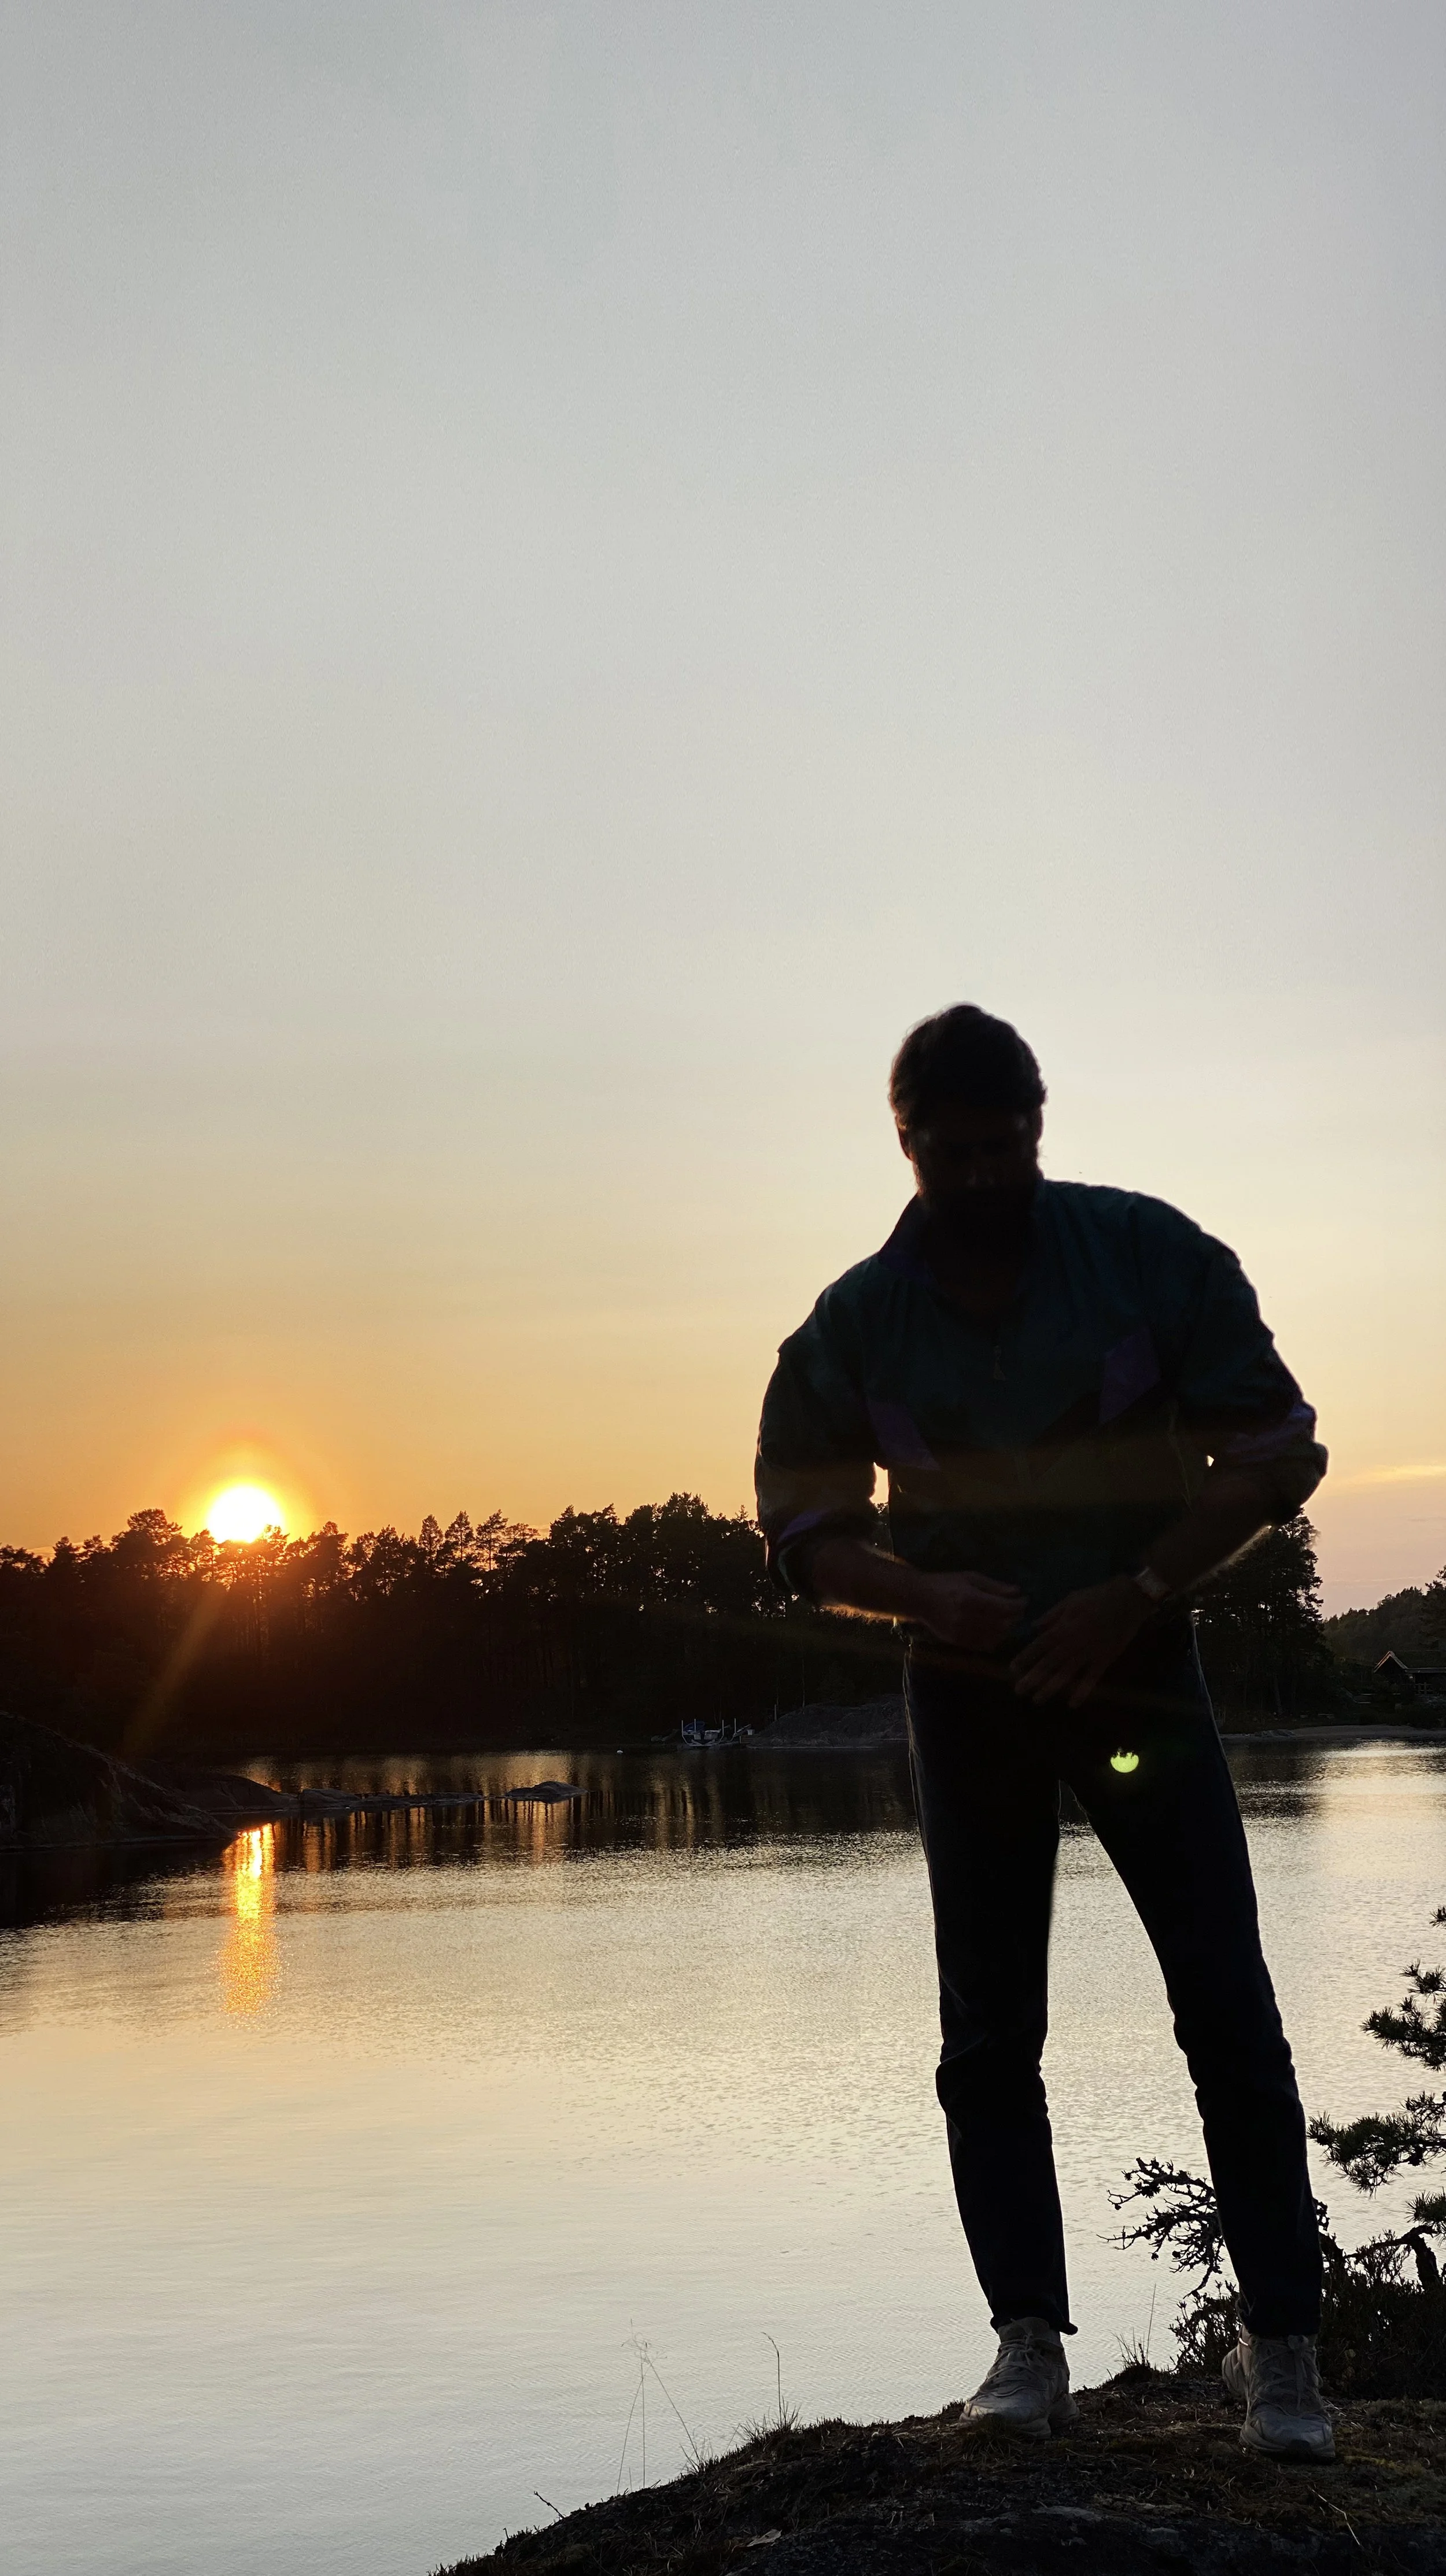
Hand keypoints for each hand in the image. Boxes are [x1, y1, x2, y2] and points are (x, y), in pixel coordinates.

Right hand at [910, 1569, 1026, 1653]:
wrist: (919, 1599)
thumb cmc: (946, 1583)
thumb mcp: (970, 1577)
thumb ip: (994, 1586)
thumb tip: (1017, 1592)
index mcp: (971, 1599)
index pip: (1006, 1607)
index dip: (1020, 1604)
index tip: (1024, 1599)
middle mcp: (968, 1619)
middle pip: (1004, 1623)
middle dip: (1015, 1616)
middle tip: (1016, 1608)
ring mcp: (963, 1633)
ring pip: (997, 1637)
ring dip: (1006, 1628)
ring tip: (1006, 1618)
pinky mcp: (960, 1643)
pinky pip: (985, 1645)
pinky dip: (995, 1638)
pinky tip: (994, 1628)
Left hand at [1009, 1577, 1151, 1707]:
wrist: (1126, 1601)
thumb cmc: (1095, 1597)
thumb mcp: (1069, 1600)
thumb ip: (1051, 1616)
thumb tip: (1034, 1627)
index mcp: (1062, 1628)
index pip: (1038, 1646)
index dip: (1025, 1658)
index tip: (1012, 1669)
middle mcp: (1072, 1644)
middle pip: (1048, 1664)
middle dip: (1032, 1678)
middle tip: (1018, 1691)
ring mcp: (1088, 1654)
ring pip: (1066, 1675)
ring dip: (1050, 1688)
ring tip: (1037, 1700)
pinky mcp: (1104, 1660)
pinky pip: (1092, 1679)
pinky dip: (1082, 1692)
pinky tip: (1073, 1704)